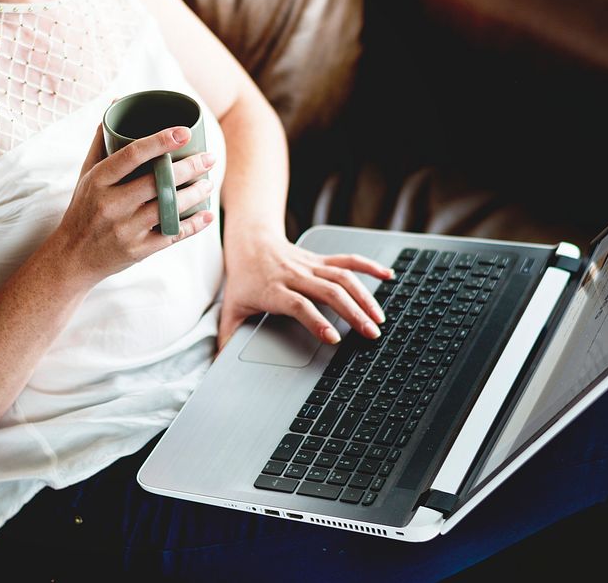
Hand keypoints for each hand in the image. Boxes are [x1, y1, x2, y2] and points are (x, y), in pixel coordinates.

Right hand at [56, 124, 214, 283]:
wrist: (71, 257)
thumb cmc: (83, 209)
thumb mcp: (86, 175)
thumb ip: (102, 141)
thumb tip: (116, 103)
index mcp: (98, 181)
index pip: (132, 155)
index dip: (160, 141)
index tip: (184, 131)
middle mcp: (110, 204)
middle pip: (156, 182)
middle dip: (189, 168)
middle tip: (210, 158)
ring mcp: (124, 229)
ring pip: (168, 209)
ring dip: (195, 195)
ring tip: (208, 184)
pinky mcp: (136, 251)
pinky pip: (170, 235)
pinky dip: (192, 225)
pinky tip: (206, 214)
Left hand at [218, 230, 394, 351]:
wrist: (250, 241)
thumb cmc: (242, 279)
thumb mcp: (231, 308)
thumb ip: (227, 337)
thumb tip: (219, 365)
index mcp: (274, 290)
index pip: (299, 305)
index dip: (317, 321)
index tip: (334, 338)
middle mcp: (295, 275)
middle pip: (329, 292)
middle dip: (352, 313)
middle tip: (370, 334)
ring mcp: (311, 265)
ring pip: (342, 277)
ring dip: (364, 296)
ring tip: (379, 318)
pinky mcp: (321, 259)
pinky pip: (348, 260)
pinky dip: (369, 266)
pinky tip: (388, 275)